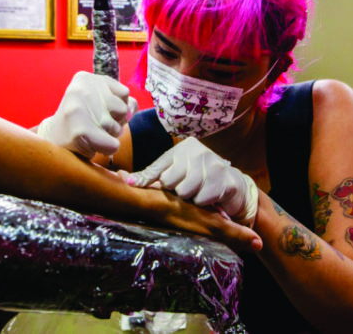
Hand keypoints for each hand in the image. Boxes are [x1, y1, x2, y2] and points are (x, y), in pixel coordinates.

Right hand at [37, 71, 137, 158]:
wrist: (54, 139)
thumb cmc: (83, 120)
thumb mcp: (101, 102)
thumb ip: (122, 101)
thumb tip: (131, 108)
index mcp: (86, 78)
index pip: (124, 93)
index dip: (117, 108)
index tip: (100, 111)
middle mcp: (81, 89)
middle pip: (122, 110)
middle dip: (115, 123)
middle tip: (95, 125)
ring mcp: (78, 109)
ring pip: (117, 128)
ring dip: (109, 136)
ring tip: (91, 133)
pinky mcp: (79, 131)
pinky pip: (112, 144)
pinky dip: (107, 149)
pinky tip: (92, 144)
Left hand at [125, 137, 258, 226]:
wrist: (231, 186)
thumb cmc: (196, 180)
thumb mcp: (173, 173)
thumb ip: (149, 177)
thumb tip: (121, 178)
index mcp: (182, 149)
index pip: (157, 169)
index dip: (147, 181)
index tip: (130, 185)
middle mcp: (198, 151)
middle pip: (170, 182)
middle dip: (176, 191)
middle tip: (185, 189)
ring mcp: (214, 163)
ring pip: (185, 191)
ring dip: (190, 198)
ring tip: (197, 192)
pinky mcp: (226, 179)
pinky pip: (202, 198)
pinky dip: (204, 203)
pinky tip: (210, 197)